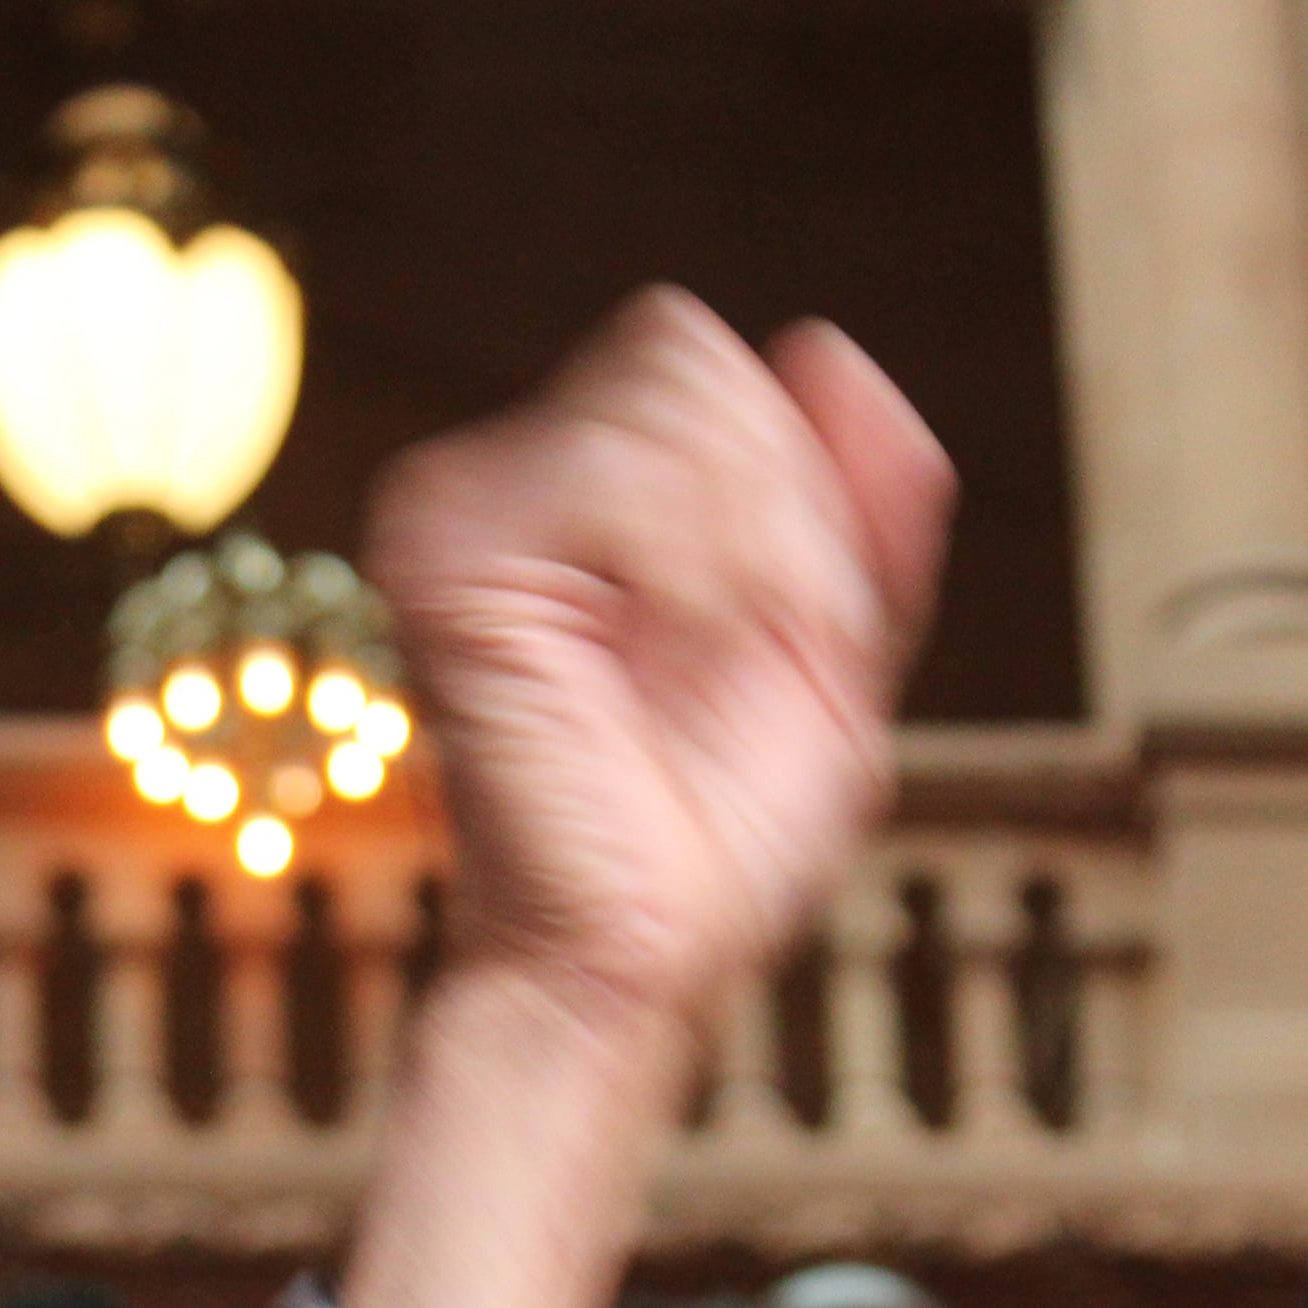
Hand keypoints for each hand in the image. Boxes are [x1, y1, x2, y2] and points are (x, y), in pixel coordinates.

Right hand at [368, 289, 951, 1047]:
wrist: (638, 957)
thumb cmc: (714, 835)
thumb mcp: (842, 646)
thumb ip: (865, 498)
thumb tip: (827, 350)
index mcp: (595, 494)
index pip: (711, 365)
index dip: (787, 484)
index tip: (776, 628)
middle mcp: (515, 481)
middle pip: (685, 352)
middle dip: (774, 506)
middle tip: (744, 649)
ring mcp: (466, 507)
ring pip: (669, 397)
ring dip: (748, 544)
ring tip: (703, 659)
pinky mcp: (442, 551)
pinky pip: (621, 465)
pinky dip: (692, 564)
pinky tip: (661, 655)